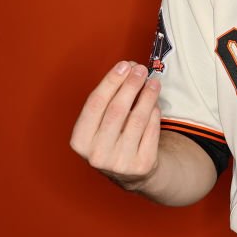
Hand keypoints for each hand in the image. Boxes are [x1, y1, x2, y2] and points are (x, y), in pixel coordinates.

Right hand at [70, 61, 162, 189]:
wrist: (131, 172)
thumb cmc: (114, 137)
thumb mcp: (101, 124)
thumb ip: (110, 97)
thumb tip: (129, 68)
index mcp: (80, 141)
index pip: (95, 104)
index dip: (110, 82)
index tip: (124, 65)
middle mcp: (97, 154)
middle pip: (117, 110)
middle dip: (131, 85)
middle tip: (141, 69)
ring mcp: (119, 162)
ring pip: (137, 119)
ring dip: (147, 95)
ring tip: (153, 82)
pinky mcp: (141, 165)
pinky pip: (151, 131)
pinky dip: (155, 113)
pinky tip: (155, 102)